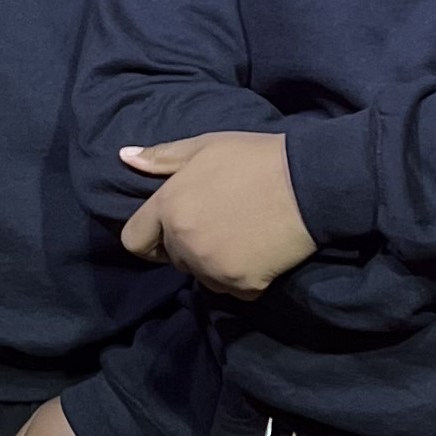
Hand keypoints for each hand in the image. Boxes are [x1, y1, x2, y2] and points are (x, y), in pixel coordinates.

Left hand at [118, 132, 314, 300]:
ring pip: (202, 276)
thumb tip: (124, 157)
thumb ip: (162, 157)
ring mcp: (212, 267)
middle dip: (189, 245)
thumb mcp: (206, 146)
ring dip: (215, 264)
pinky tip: (261, 251)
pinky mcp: (242, 285)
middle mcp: (184, 242)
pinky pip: (234, 289)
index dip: (149, 236)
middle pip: (173, 258)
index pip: (134, 240)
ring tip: (243, 235)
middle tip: (221, 222)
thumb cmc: (257, 158)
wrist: (310, 183)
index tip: (169, 231)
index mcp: (169, 207)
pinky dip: (244, 277)